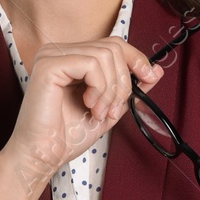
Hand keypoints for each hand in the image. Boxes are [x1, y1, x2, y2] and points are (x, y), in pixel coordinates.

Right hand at [3, 37, 164, 190]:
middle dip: (122, 82)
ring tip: (99, 111)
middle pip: (113, 47)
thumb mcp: (109, 108)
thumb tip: (155, 70)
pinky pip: (91, 63)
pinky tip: (89, 105)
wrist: (43, 155)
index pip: (113, 44)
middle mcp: (60, 51)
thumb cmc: (67, 135)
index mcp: (72, 58)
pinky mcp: (49, 65)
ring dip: (111, 89)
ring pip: (105, 54)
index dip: (136, 58)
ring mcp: (52, 55)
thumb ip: (129, 88)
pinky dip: (99, 87)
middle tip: (113, 109)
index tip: (150, 77)